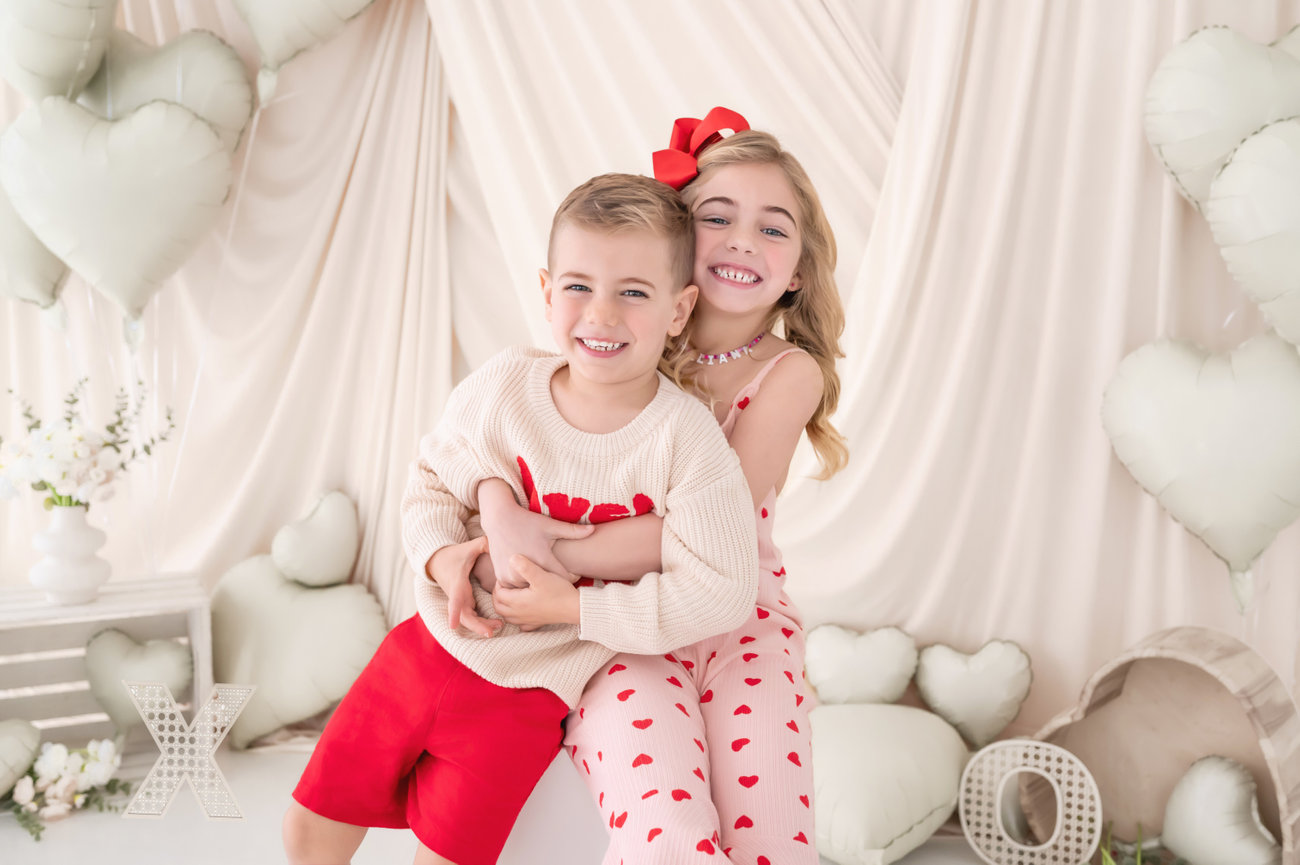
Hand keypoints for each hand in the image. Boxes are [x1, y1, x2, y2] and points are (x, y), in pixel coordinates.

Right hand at [427, 536, 500, 637]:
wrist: (437, 561)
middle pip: (463, 617)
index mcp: (457, 583)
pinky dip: (481, 622)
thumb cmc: (454, 554)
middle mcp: (456, 595)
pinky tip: (496, 624)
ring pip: (468, 619)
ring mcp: (459, 601)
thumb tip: (497, 542)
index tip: (452, 625)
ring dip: (481, 626)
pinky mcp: (463, 603)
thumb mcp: (469, 547)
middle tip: (491, 632)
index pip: (455, 600)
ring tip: (499, 626)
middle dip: (476, 626)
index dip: (454, 612)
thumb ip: (483, 544)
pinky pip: (471, 617)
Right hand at [477, 479, 591, 587]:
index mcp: (542, 559)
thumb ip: (573, 531)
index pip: (564, 578)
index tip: (575, 572)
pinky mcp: (501, 578)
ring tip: (546, 579)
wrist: (499, 519)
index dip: (572, 576)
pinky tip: (529, 576)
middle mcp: (526, 571)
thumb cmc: (528, 521)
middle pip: (548, 585)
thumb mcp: (550, 525)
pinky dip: (524, 584)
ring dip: (538, 585)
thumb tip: (594, 530)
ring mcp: (511, 576)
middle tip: (562, 579)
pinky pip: (517, 588)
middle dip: (555, 582)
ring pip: (531, 589)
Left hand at [492, 555, 580, 627]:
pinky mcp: (537, 624)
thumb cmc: (559, 591)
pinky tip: (522, 611)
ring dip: (504, 607)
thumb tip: (511, 558)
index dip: (498, 584)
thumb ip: (525, 567)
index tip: (506, 576)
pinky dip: (517, 618)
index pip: (498, 594)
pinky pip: (521, 625)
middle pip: (499, 607)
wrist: (575, 608)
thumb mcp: (541, 576)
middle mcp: (520, 614)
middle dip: (498, 595)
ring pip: (507, 617)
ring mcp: (528, 620)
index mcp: (518, 602)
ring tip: (510, 595)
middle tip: (505, 585)